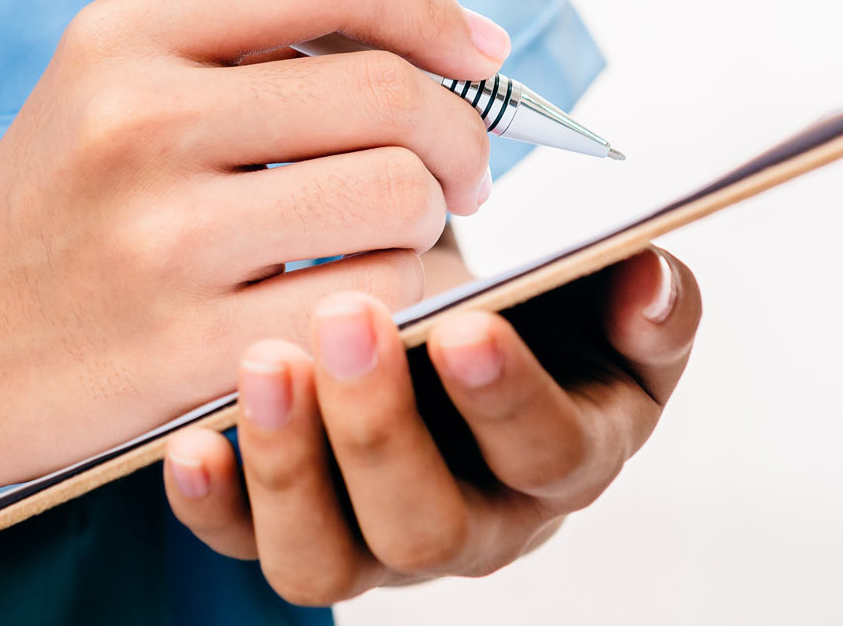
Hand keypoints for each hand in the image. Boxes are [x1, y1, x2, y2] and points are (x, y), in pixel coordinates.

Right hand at [0, 0, 508, 506]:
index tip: (477, 53)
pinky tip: (372, 304)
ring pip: (396, 195)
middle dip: (461, 135)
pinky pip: (369, 302)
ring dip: (436, 223)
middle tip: (459, 173)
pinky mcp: (184, 346)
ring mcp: (161, 235)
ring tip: (405, 240)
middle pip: (387, 89)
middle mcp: (138, 117)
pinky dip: (404, 303)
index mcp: (126, 35)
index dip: (431, 7)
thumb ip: (240, 43)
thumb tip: (420, 34)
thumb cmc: (47, 216)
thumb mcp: (103, 85)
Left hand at [159, 247, 699, 602]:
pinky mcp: (295, 531)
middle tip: (346, 320)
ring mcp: (374, 542)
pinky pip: (244, 546)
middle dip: (382, 426)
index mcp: (562, 461)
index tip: (467, 324)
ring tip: (264, 365)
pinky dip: (212, 503)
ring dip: (288, 466)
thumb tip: (651, 283)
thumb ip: (642, 301)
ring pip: (327, 559)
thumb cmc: (533, 320)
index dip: (508, 398)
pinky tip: (191, 440)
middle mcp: (473, 524)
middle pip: (429, 522)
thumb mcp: (602, 305)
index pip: (547, 454)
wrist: (460, 341)